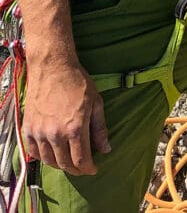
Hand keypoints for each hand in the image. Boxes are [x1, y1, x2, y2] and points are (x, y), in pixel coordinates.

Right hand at [23, 60, 110, 174]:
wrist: (54, 69)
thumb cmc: (78, 83)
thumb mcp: (96, 103)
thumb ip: (100, 128)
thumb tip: (106, 149)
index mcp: (75, 128)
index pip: (81, 159)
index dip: (88, 168)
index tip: (93, 169)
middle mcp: (55, 134)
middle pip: (65, 163)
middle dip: (76, 169)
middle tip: (83, 167)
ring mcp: (40, 132)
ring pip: (49, 161)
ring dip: (60, 165)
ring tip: (69, 162)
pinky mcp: (28, 129)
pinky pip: (34, 152)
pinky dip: (44, 158)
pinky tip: (52, 155)